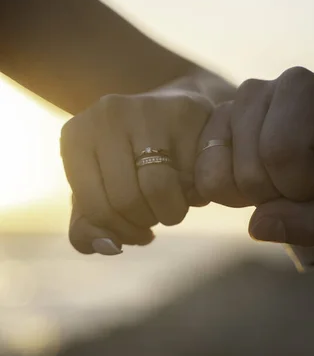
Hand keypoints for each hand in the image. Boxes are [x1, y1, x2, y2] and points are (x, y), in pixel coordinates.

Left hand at [60, 89, 212, 254]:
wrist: (174, 114)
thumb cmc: (132, 158)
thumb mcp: (101, 192)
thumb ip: (90, 227)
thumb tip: (106, 246)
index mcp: (76, 137)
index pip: (96, 210)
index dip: (121, 231)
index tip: (136, 230)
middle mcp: (105, 116)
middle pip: (127, 200)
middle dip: (147, 221)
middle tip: (157, 216)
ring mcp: (144, 109)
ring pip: (159, 188)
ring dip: (173, 211)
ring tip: (175, 202)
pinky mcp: (184, 110)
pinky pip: (191, 173)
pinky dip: (196, 190)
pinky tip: (193, 181)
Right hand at [195, 67, 313, 246]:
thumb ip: (312, 221)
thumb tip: (257, 227)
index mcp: (299, 88)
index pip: (282, 153)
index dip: (303, 185)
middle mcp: (254, 91)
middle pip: (249, 172)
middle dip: (276, 194)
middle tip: (297, 180)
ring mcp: (223, 112)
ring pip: (217, 178)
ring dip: (248, 196)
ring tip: (273, 179)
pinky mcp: (205, 135)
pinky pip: (201, 180)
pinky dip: (227, 194)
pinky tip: (251, 181)